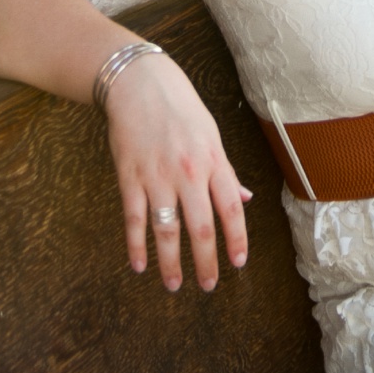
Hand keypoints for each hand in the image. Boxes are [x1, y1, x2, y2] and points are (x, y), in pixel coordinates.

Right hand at [102, 50, 251, 291]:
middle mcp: (189, 172)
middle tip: (209, 286)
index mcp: (214, 161)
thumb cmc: (182, 111)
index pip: (231, 208)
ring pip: (167, 230)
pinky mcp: (129, 178)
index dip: (236, 238)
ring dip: (171, 262)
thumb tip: (244, 200)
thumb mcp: (213, 137)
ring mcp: (157, 177)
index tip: (238, 262)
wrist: (141, 86)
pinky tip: (139, 266)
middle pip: (201, 227)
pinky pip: (134, 219)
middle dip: (206, 261)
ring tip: (175, 285)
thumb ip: (226, 172)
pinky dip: (136, 246)